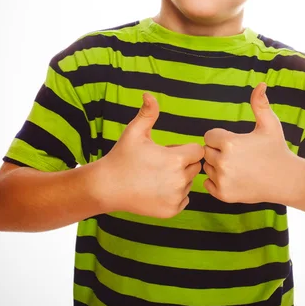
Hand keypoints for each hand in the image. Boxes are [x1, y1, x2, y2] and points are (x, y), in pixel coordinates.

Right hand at [99, 93, 204, 217]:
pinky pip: (184, 199)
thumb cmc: (121, 157)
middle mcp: (179, 180)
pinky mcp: (171, 211)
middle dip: (182, 163)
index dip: (184, 149)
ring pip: (189, 184)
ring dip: (179, 179)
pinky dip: (174, 195)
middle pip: (195, 167)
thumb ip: (148, 113)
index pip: (197, 151)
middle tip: (160, 164)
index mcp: (176, 159)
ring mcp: (176, 197)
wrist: (106, 187)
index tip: (168, 151)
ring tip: (157, 177)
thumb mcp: (134, 132)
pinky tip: (157, 189)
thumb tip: (149, 94)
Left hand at [202, 82, 291, 203]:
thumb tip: (261, 84)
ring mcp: (222, 180)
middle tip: (237, 155)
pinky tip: (234, 178)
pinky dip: (217, 181)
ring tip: (237, 166)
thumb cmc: (277, 149)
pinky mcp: (223, 194)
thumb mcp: (270, 124)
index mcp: (229, 143)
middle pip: (206, 152)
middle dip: (218, 151)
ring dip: (216, 166)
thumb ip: (260, 104)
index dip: (220, 138)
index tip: (235, 142)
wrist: (287, 180)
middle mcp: (223, 162)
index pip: (209, 136)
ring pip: (207, 168)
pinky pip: (208, 184)